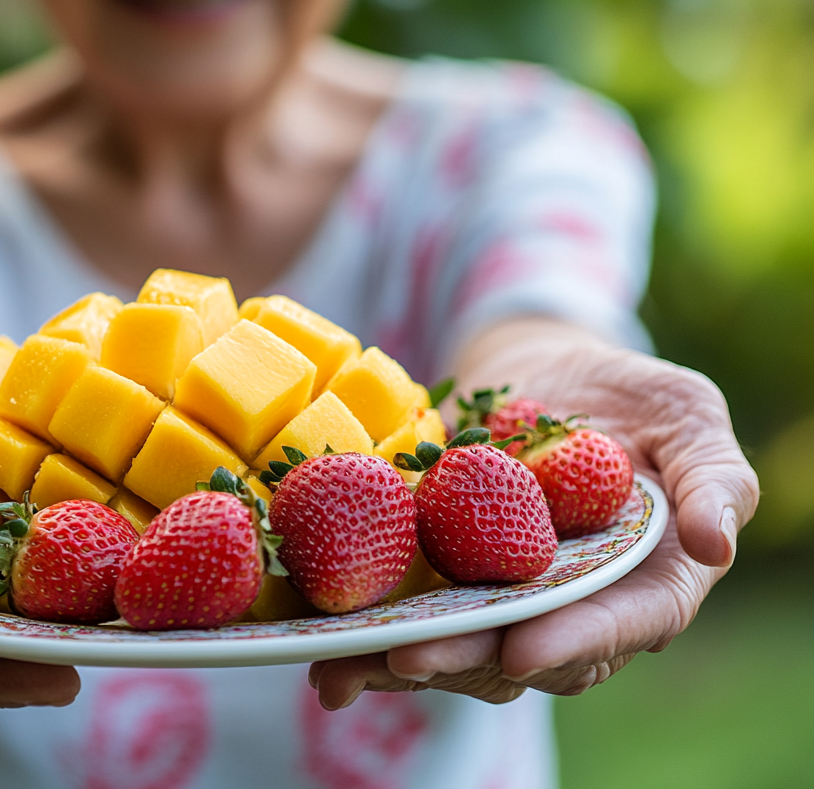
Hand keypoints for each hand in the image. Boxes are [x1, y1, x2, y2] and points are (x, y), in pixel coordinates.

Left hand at [310, 319, 757, 707]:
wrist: (543, 371)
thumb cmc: (630, 395)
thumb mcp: (687, 416)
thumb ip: (714, 477)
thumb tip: (714, 543)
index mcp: (644, 582)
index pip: (620, 625)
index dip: (574, 642)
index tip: (523, 651)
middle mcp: (569, 605)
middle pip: (523, 652)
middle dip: (464, 659)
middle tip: (406, 656)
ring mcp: (501, 597)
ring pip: (459, 648)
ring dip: (401, 660)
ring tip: (346, 664)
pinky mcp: (442, 576)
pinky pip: (409, 617)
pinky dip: (365, 639)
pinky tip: (320, 652)